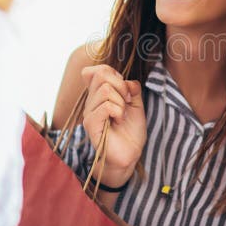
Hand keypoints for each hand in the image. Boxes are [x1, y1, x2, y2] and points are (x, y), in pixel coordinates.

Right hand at [81, 64, 146, 186]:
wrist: (130, 154)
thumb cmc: (131, 130)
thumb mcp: (136, 105)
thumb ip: (132, 89)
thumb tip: (129, 81)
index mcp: (99, 95)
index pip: (95, 70)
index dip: (112, 73)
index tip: (124, 88)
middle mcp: (91, 102)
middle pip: (101, 74)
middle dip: (121, 85)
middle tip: (127, 101)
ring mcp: (89, 113)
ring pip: (105, 90)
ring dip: (121, 101)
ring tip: (122, 114)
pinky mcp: (91, 125)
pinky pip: (105, 106)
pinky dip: (118, 111)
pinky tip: (119, 120)